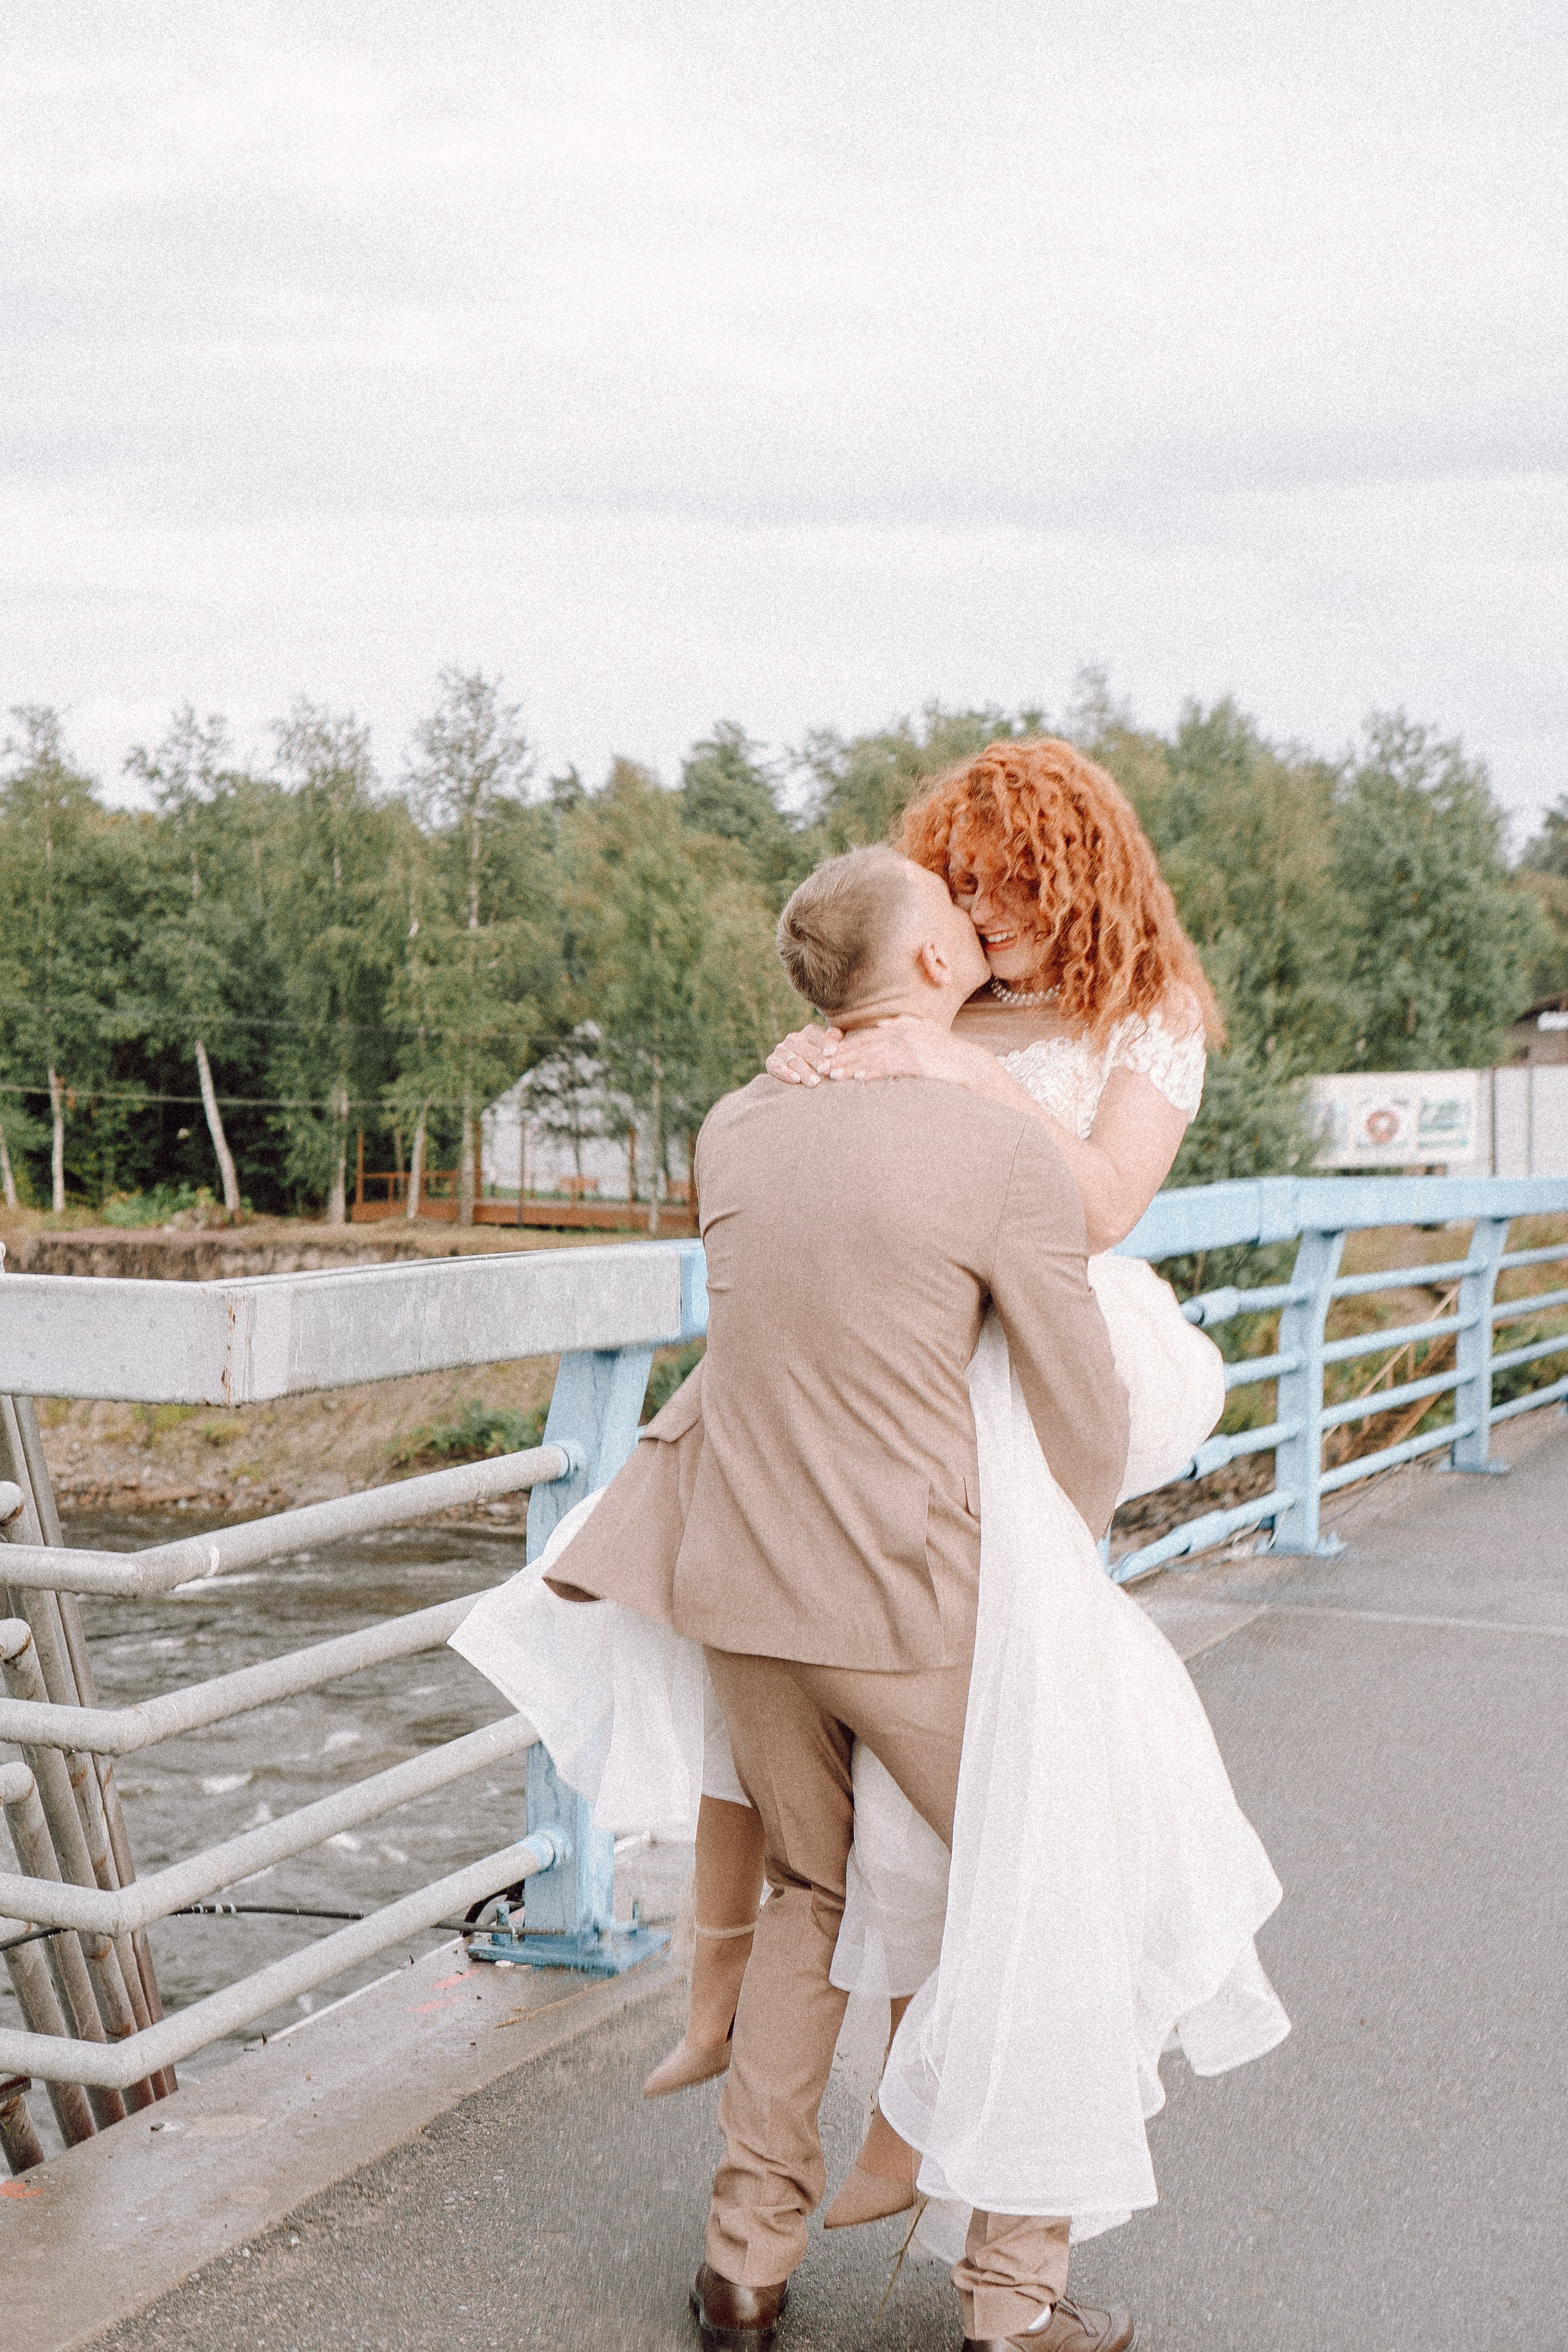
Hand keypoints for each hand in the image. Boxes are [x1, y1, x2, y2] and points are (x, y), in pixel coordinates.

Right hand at [765, 1023, 841, 1085]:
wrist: (801, 1078)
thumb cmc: (823, 1065)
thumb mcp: (831, 1053)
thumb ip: (834, 1042)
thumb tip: (836, 1034)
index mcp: (809, 1033)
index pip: (816, 1035)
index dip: (824, 1043)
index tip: (832, 1053)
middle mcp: (794, 1039)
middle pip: (806, 1050)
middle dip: (816, 1061)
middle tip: (825, 1071)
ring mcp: (781, 1050)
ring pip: (794, 1061)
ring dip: (805, 1072)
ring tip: (816, 1082)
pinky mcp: (771, 1062)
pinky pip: (776, 1067)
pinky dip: (786, 1074)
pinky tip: (796, 1080)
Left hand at [819, 1017, 1003, 1089]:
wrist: (971, 1065)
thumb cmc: (948, 1054)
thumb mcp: (926, 1033)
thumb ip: (906, 1026)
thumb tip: (885, 1024)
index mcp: (903, 1026)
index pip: (868, 1036)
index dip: (846, 1045)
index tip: (828, 1054)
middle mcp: (904, 1032)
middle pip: (865, 1045)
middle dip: (842, 1056)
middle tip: (822, 1066)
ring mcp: (910, 1046)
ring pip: (872, 1056)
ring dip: (851, 1066)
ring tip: (833, 1075)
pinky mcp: (916, 1061)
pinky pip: (889, 1067)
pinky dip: (872, 1072)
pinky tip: (858, 1079)